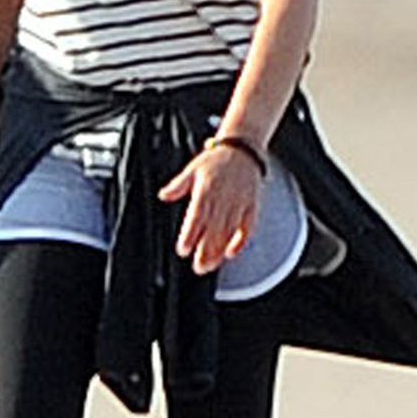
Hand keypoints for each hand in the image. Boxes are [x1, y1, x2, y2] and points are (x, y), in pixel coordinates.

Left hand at [158, 143, 260, 275]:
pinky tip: (232, 253)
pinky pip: (248, 227)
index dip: (190, 235)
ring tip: (210, 265)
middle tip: (198, 267)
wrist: (243, 149)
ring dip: (219, 250)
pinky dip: (241, 241)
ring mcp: (240, 203)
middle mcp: (223, 198)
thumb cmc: (216, 160)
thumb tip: (163, 195)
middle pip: (213, 229)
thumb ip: (178, 185)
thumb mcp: (192, 169)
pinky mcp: (252, 206)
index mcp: (206, 190)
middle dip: (205, 250)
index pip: (197, 217)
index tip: (184, 250)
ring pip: (229, 232)